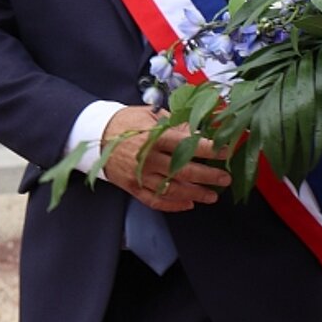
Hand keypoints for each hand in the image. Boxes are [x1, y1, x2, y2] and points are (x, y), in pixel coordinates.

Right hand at [100, 106, 230, 211]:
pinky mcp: (133, 187)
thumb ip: (176, 124)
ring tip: (212, 196)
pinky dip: (173, 205)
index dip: (208, 149)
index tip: (225, 151)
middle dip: (208, 176)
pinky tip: (188, 204)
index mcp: (154, 137)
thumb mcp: (152, 116)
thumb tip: (201, 131)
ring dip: (195, 194)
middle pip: (183, 171)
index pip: (186, 145)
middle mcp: (148, 159)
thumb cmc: (126, 122)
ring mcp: (140, 175)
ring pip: (172, 190)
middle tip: (224, 179)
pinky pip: (155, 201)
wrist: (96, 135)